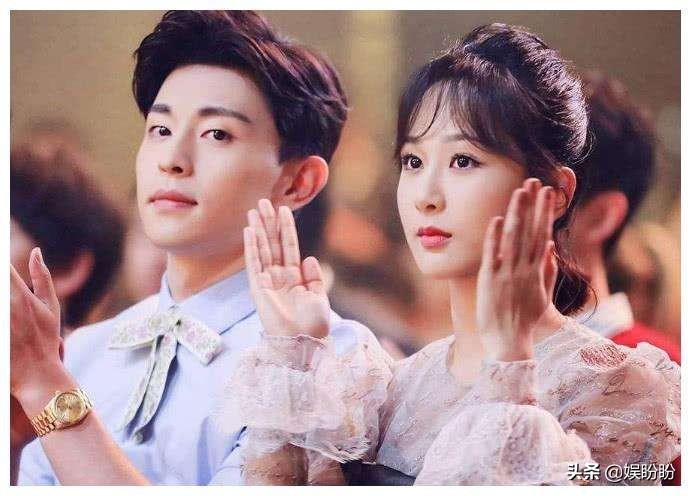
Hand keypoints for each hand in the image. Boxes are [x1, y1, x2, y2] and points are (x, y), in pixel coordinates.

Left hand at [10, 248, 63, 398]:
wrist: (37, 375)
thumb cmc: (46, 340)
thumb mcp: (50, 307)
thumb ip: (42, 277)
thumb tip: (36, 251)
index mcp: (19, 295)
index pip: (4, 269)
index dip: (3, 262)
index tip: (2, 241)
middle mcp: (6, 306)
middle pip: (0, 283)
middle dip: (3, 282)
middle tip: (8, 297)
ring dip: (2, 303)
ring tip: (8, 316)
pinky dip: (1, 318)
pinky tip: (5, 325)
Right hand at [244, 199, 329, 337]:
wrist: (305, 342)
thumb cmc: (313, 325)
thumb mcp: (319, 297)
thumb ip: (315, 277)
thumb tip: (309, 258)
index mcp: (295, 277)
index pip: (289, 246)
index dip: (286, 228)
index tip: (283, 209)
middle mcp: (279, 276)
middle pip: (273, 243)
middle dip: (268, 222)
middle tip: (263, 201)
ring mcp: (268, 281)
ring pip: (262, 249)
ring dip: (258, 229)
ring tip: (254, 210)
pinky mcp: (258, 288)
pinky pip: (254, 264)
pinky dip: (252, 247)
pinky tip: (250, 231)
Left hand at [476, 178, 558, 360]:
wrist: (509, 342)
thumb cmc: (523, 320)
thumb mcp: (542, 296)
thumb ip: (547, 271)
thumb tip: (549, 247)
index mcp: (536, 270)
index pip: (542, 234)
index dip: (544, 212)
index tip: (548, 192)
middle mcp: (524, 269)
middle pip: (530, 231)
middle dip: (533, 205)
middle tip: (536, 181)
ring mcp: (507, 274)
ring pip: (513, 238)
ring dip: (516, 214)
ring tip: (519, 192)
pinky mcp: (490, 281)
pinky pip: (493, 255)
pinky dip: (495, 238)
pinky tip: (497, 220)